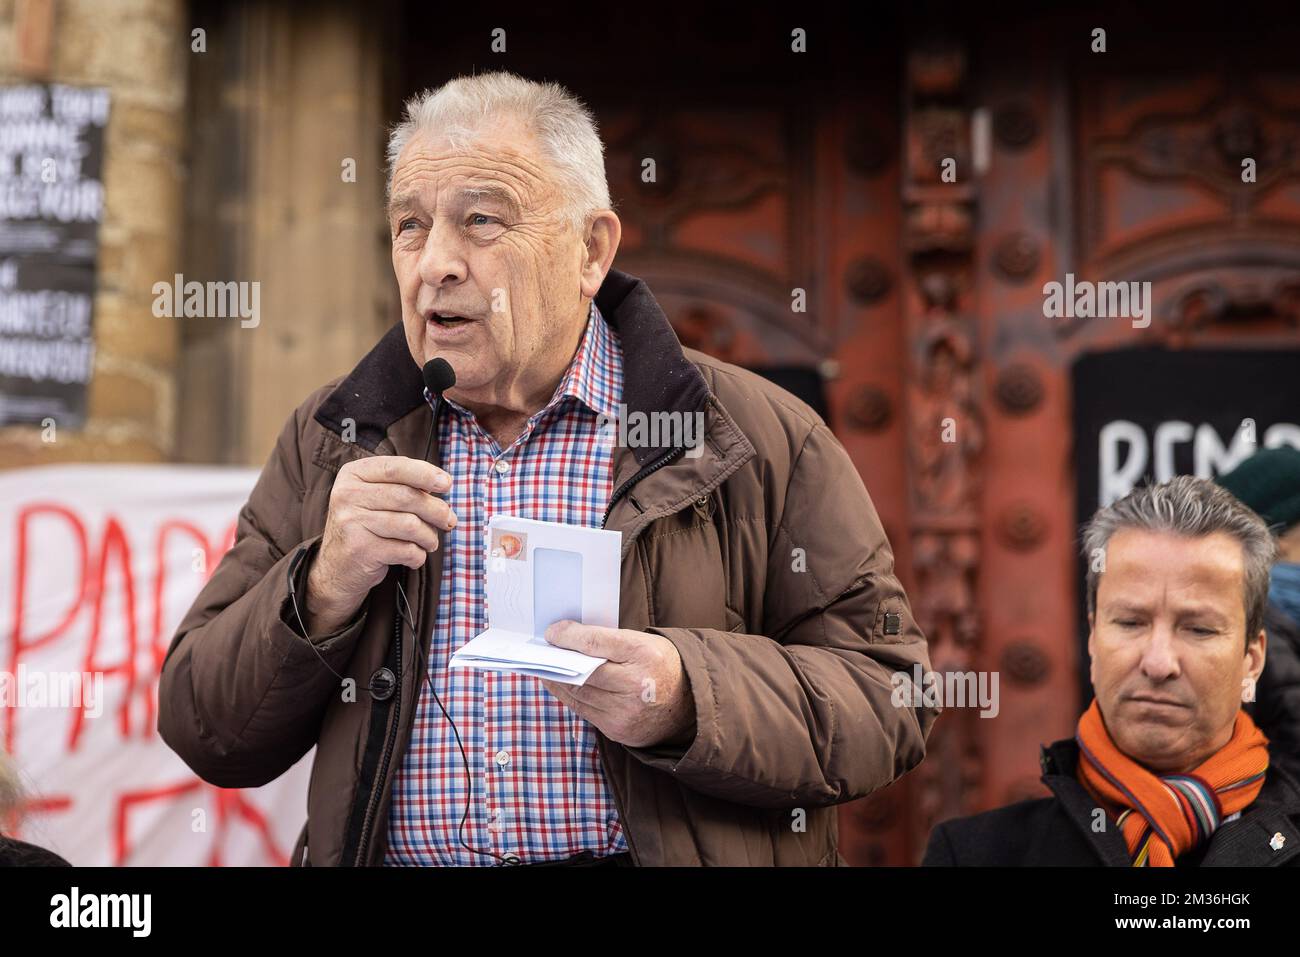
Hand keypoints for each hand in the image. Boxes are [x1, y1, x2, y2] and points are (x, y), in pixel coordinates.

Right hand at [304, 455, 456, 632]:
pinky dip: (418, 555)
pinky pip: (405, 549)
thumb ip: (403, 485)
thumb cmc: (366, 527)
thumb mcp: (375, 498)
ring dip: (429, 536)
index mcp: (352, 474)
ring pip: (410, 525)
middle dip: (436, 510)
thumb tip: (443, 482)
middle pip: (407, 496)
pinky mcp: (359, 549)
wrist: (336, 568)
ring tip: (430, 542)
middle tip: (449, 521)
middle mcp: (347, 495)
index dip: (426, 474)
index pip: (395, 467)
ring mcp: (351, 522)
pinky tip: (414, 557)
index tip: (447, 483)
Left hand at [540, 621, 695, 748]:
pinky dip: (570, 696)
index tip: (552, 633)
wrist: (689, 704)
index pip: (596, 642)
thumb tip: (568, 638)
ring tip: (547, 668)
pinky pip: (584, 711)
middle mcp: (635, 685)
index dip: (569, 637)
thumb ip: (609, 640)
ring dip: (558, 680)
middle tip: (544, 651)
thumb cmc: (660, 665)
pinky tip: (562, 685)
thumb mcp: (643, 643)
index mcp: (644, 654)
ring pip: (579, 693)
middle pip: (583, 671)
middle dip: (559, 660)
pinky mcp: (618, 730)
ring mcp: (626, 712)